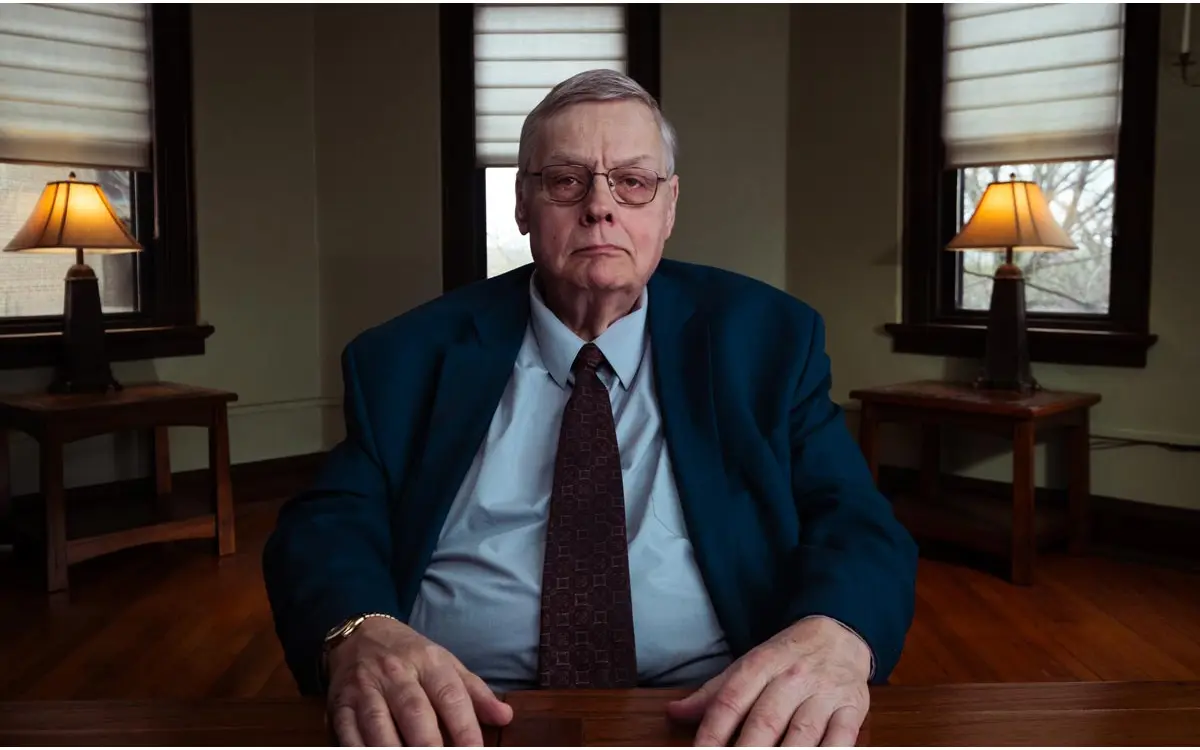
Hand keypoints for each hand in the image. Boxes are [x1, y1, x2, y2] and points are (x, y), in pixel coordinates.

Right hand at [325, 617, 512, 745]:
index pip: (450, 696)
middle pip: (414, 712)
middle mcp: (396, 673)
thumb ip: (475, 693)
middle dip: (429, 746)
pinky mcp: (340, 704)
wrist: (359, 634)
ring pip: (378, 724)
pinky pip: (348, 733)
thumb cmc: (410, 655)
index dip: (465, 728)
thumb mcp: (446, 663)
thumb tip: (504, 717)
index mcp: (429, 662)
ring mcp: (365, 689)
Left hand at [666, 616, 871, 746]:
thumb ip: (714, 693)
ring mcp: (823, 694)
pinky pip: (842, 738)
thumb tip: (674, 712)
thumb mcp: (748, 664)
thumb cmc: (787, 656)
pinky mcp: (852, 708)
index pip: (730, 701)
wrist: (839, 633)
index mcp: (760, 665)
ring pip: (801, 734)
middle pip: (764, 721)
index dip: (712, 733)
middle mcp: (791, 679)